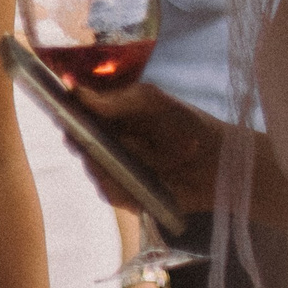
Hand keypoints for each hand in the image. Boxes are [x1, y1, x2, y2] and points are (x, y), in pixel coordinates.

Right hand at [73, 83, 222, 211]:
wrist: (222, 163)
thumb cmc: (188, 125)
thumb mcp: (154, 102)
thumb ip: (117, 99)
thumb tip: (74, 91)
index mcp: (110, 117)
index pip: (76, 115)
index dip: (66, 115)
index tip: (64, 115)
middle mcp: (108, 144)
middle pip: (79, 146)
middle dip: (83, 145)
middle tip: (94, 144)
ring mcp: (117, 171)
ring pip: (94, 172)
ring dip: (106, 170)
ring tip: (130, 166)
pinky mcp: (130, 196)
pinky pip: (112, 194)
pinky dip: (122, 191)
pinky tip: (138, 186)